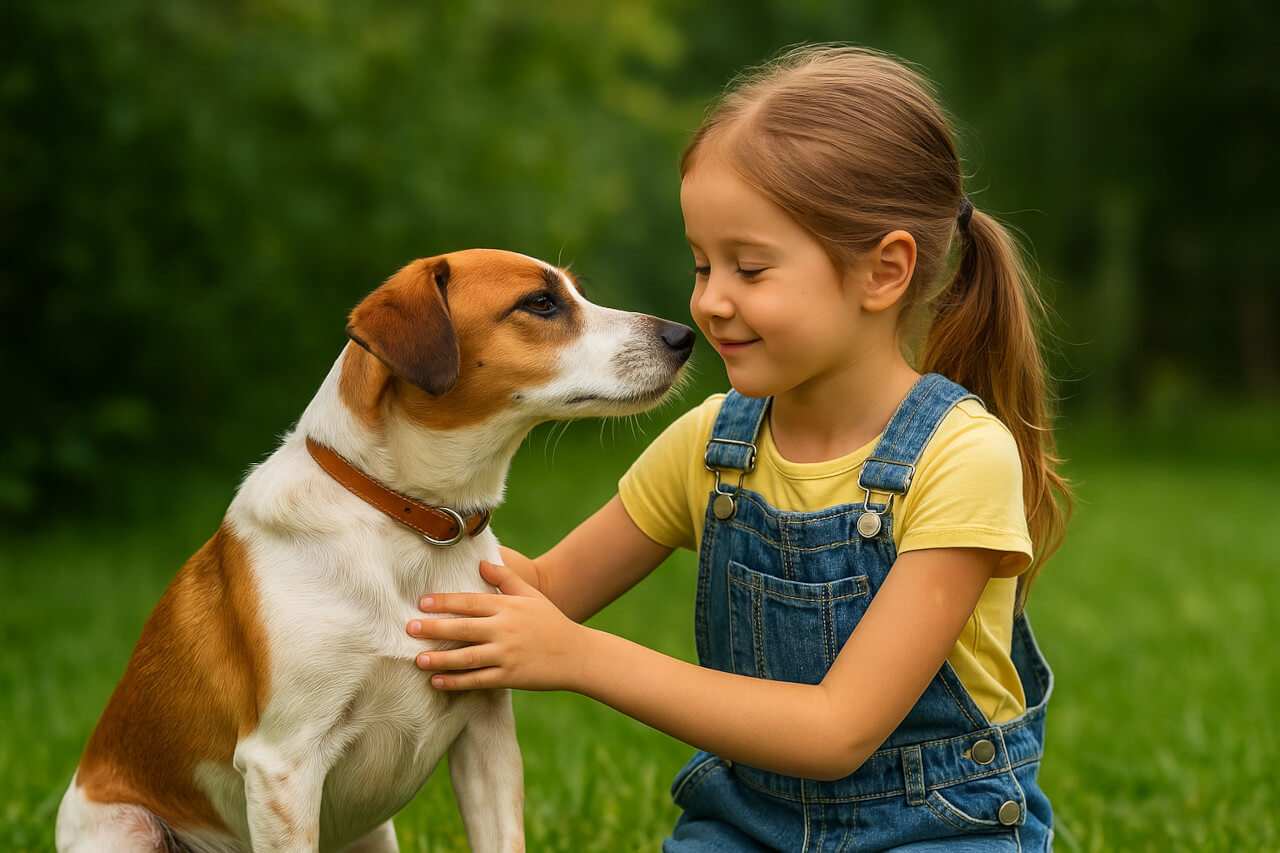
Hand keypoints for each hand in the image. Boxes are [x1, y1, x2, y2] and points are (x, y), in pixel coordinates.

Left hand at [406, 560, 589, 691]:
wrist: (576, 654)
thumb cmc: (551, 621)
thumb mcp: (531, 595)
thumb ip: (506, 578)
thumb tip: (481, 562)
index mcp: (508, 608)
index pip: (470, 602)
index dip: (444, 602)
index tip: (422, 603)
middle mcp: (505, 630)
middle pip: (463, 629)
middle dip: (434, 629)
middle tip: (410, 629)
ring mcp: (507, 655)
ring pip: (467, 658)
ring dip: (440, 660)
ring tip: (418, 660)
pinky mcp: (510, 677)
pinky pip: (478, 680)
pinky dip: (456, 682)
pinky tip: (438, 682)